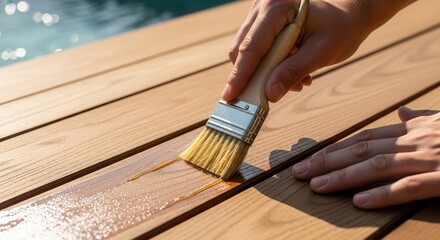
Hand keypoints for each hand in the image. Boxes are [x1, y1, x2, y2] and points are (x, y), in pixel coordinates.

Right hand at [223, 0, 415, 101]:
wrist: (348, 16)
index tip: (229, 96)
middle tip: (266, 98)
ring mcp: (260, 13)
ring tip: (295, 81)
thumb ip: (293, 71)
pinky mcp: (262, 23)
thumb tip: (269, 94)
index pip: (252, 46)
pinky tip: (290, 71)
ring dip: (264, 73)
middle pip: (242, 49)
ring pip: (246, 51)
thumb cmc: (340, 29)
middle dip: (252, 77)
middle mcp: (263, 6)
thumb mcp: (322, 52)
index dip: (240, 74)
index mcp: (279, 7)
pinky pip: (255, 50)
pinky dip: (268, 66)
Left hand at [293, 107, 439, 208]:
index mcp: (412, 131)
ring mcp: (428, 159)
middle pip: (362, 150)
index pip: (364, 139)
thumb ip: (420, 119)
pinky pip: (410, 186)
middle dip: (327, 161)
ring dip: (344, 176)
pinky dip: (383, 193)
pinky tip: (359, 201)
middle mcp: (414, 142)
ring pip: (378, 165)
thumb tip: (401, 112)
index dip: (335, 149)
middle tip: (299, 171)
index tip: (311, 158)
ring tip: (317, 186)